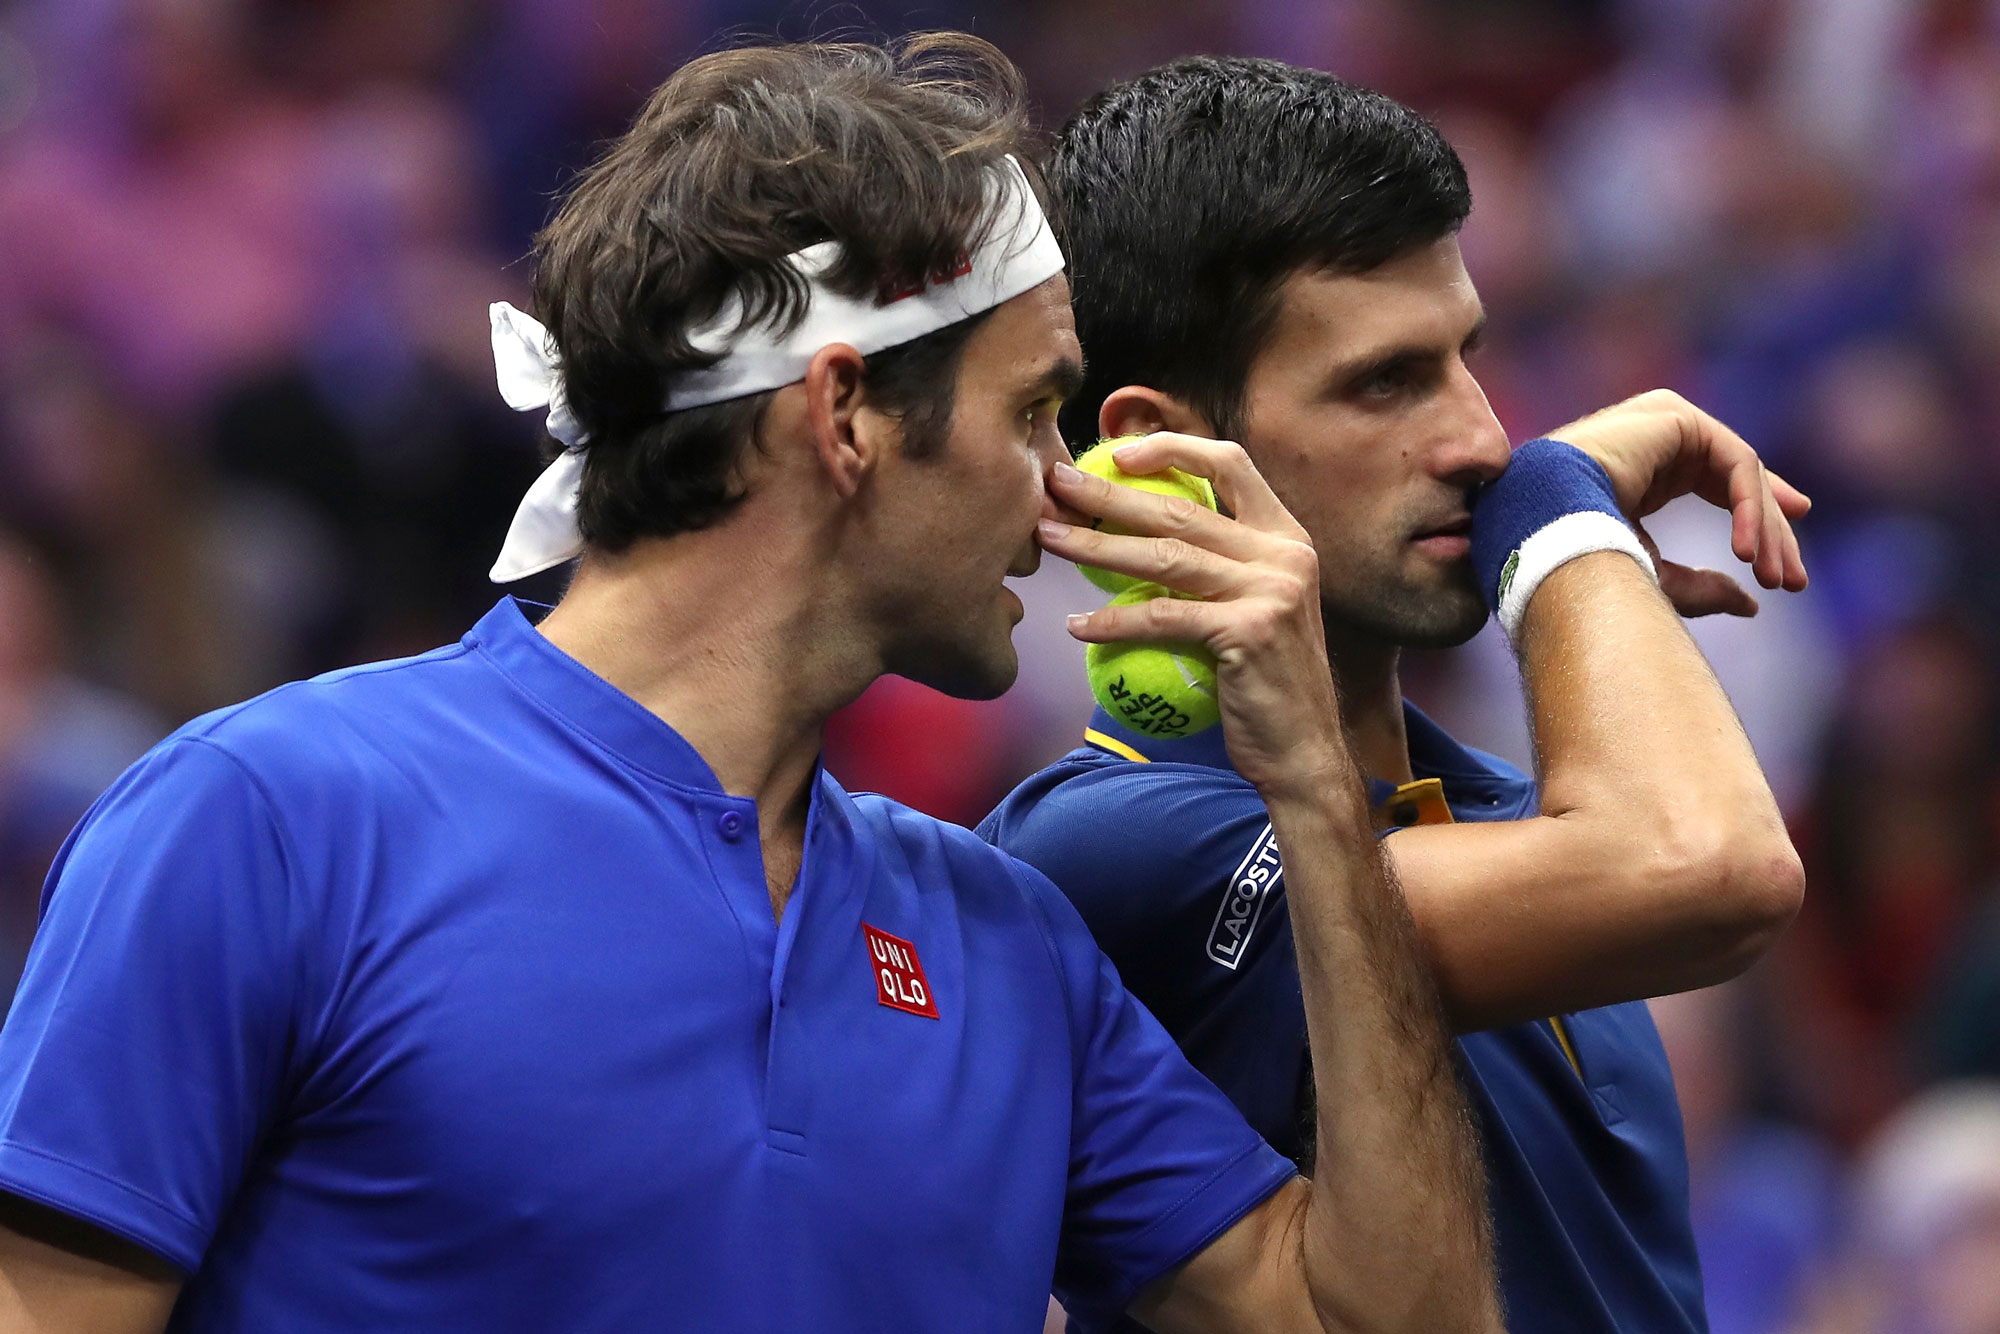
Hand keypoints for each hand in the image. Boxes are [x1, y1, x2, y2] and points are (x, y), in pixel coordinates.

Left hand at [1038, 433, 1345, 797]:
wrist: (1302, 751)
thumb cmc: (1263, 683)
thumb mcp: (1254, 608)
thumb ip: (1219, 566)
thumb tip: (1139, 533)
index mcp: (1285, 536)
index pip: (1230, 463)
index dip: (1173, 447)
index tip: (1118, 452)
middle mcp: (1284, 554)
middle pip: (1180, 509)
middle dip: (1109, 493)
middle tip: (1056, 485)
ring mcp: (1270, 591)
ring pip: (1164, 557)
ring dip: (1096, 547)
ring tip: (1049, 539)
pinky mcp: (1249, 632)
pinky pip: (1162, 618)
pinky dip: (1113, 620)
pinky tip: (1077, 625)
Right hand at [1549, 390, 1810, 616]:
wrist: (1540, 529)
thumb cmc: (1575, 557)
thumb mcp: (1647, 577)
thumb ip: (1698, 588)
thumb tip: (1751, 605)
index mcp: (1643, 466)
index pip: (1716, 479)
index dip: (1755, 515)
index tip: (1780, 559)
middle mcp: (1655, 437)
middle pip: (1734, 477)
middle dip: (1769, 532)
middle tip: (1792, 581)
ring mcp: (1663, 421)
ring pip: (1739, 472)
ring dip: (1765, 528)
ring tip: (1776, 578)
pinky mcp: (1674, 416)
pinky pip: (1734, 461)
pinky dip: (1751, 507)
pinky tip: (1746, 551)